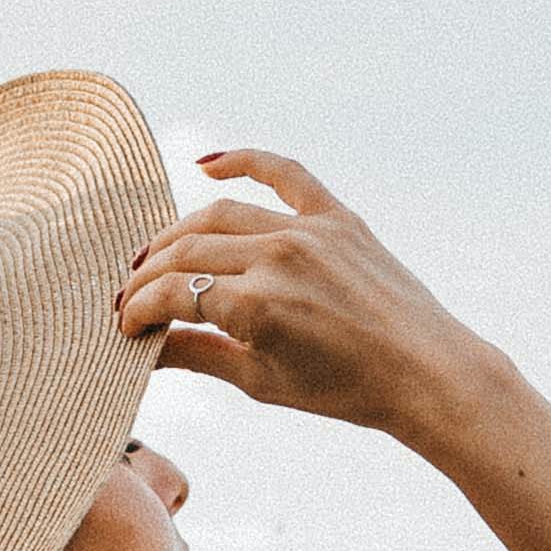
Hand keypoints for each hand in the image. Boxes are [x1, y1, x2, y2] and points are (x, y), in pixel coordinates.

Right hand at [115, 148, 485, 431]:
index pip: (174, 295)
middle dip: (149, 275)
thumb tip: (146, 348)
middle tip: (132, 295)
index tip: (125, 325)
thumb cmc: (346, 390)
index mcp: (257, 307)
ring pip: (220, 215)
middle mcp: (278, 258)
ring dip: (179, 233)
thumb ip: (199, 356)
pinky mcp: (337, 217)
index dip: (140, 310)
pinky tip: (204, 165)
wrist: (425, 372)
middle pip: (188, 252)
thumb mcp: (262, 382)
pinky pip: (285, 173)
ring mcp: (309, 231)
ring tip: (157, 257)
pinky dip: (243, 159)